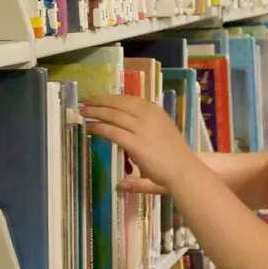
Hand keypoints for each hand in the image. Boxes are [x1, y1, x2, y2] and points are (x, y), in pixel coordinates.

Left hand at [81, 94, 197, 190]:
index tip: (99, 98)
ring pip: (112, 115)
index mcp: (155, 111)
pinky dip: (98, 128)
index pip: (128, 99)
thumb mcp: (160, 136)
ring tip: (83, 111)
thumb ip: (144, 134)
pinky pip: (111, 131)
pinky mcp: (134, 142)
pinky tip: (89, 128)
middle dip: (99, 101)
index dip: (111, 98)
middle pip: (118, 103)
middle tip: (86, 100)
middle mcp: (147, 115)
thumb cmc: (175, 157)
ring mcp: (140, 128)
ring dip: (95, 112)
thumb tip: (131, 135)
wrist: (184, 170)